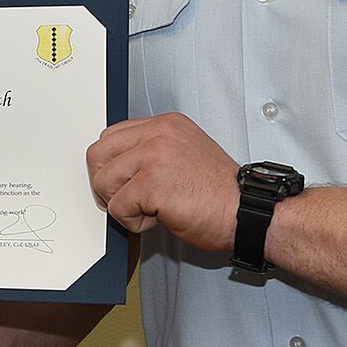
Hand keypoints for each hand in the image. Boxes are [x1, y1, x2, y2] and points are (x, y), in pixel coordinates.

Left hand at [86, 113, 238, 252]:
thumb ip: (153, 151)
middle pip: (97, 154)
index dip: (112, 166)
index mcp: (166, 124)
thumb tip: (120, 165)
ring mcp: (155, 156)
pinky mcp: (152, 183)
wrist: (248, 213)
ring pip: (103, 182)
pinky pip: (118, 207)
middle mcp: (159, 133)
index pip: (112, 136)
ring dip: (121, 204)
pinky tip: (159, 218)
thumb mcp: (186, 153)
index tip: (125, 183)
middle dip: (107, 183)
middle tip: (128, 200)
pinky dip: (133, 222)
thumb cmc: (221, 193)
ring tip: (150, 209)